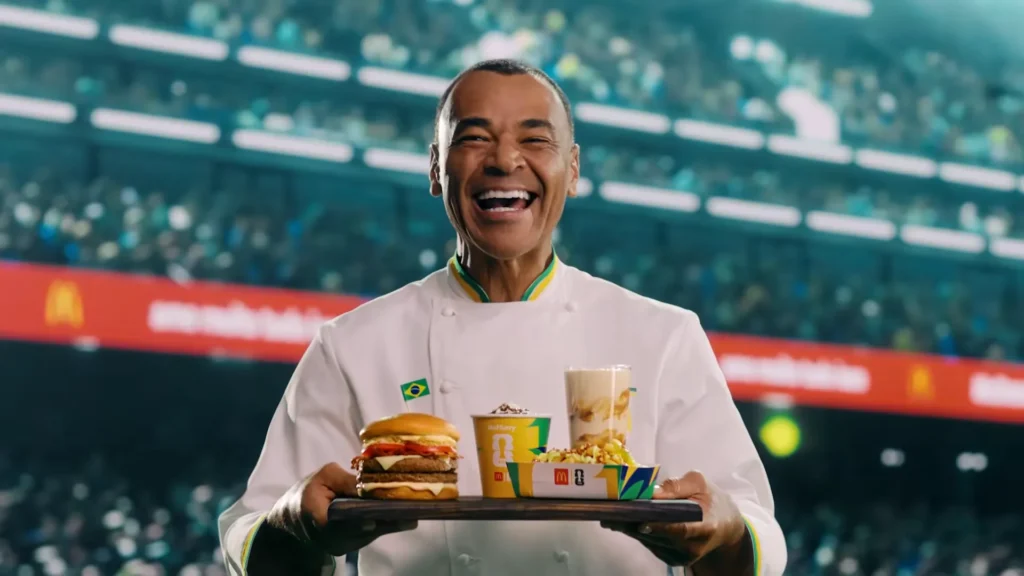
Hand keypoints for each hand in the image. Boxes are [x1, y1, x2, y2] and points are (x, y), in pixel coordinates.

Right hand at [266, 462, 417, 556]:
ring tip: (414, 512)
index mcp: (321, 520)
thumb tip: (370, 483)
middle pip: (365, 531)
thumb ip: (346, 480)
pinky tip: (401, 516)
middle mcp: (332, 539)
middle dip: (388, 521)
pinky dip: (383, 525)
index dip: (366, 519)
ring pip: (370, 535)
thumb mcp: (324, 477)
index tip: (386, 515)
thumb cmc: (306, 493)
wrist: (290, 519)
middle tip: (413, 513)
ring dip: (391, 524)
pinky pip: (369, 536)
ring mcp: (341, 546)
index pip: (347, 522)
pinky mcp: (348, 547)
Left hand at [601, 471, 750, 572]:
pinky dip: (636, 532)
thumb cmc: (712, 500)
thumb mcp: (700, 484)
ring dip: (628, 528)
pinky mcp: (672, 559)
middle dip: (632, 523)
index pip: (680, 530)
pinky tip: (621, 521)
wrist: (725, 527)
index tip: (641, 521)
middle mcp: (692, 547)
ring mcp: (681, 556)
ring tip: (609, 514)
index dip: (660, 527)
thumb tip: (653, 491)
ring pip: (649, 541)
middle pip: (658, 536)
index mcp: (705, 527)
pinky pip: (650, 544)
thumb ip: (678, 486)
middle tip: (609, 512)